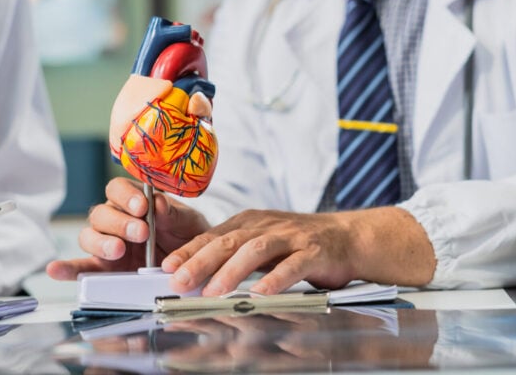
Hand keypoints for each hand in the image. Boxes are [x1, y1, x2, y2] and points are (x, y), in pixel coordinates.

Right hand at [46, 177, 209, 281]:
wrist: (194, 267)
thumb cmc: (188, 237)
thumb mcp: (187, 223)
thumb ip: (174, 214)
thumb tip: (158, 203)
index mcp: (133, 202)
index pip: (117, 189)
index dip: (125, 196)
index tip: (142, 207)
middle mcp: (114, 220)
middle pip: (101, 213)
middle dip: (119, 222)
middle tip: (141, 233)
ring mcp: (106, 245)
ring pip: (89, 236)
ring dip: (101, 242)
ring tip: (118, 251)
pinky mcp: (102, 270)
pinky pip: (80, 268)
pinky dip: (66, 268)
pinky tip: (55, 269)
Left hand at [160, 207, 435, 295]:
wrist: (348, 237)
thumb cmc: (299, 244)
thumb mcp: (261, 243)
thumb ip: (233, 254)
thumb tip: (194, 273)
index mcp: (249, 222)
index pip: (212, 236)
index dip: (188, 251)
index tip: (166, 268)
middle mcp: (267, 225)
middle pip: (228, 241)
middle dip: (200, 261)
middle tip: (178, 281)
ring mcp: (291, 237)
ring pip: (255, 250)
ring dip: (231, 271)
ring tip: (212, 291)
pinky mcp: (314, 251)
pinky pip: (292, 265)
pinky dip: (276, 279)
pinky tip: (262, 294)